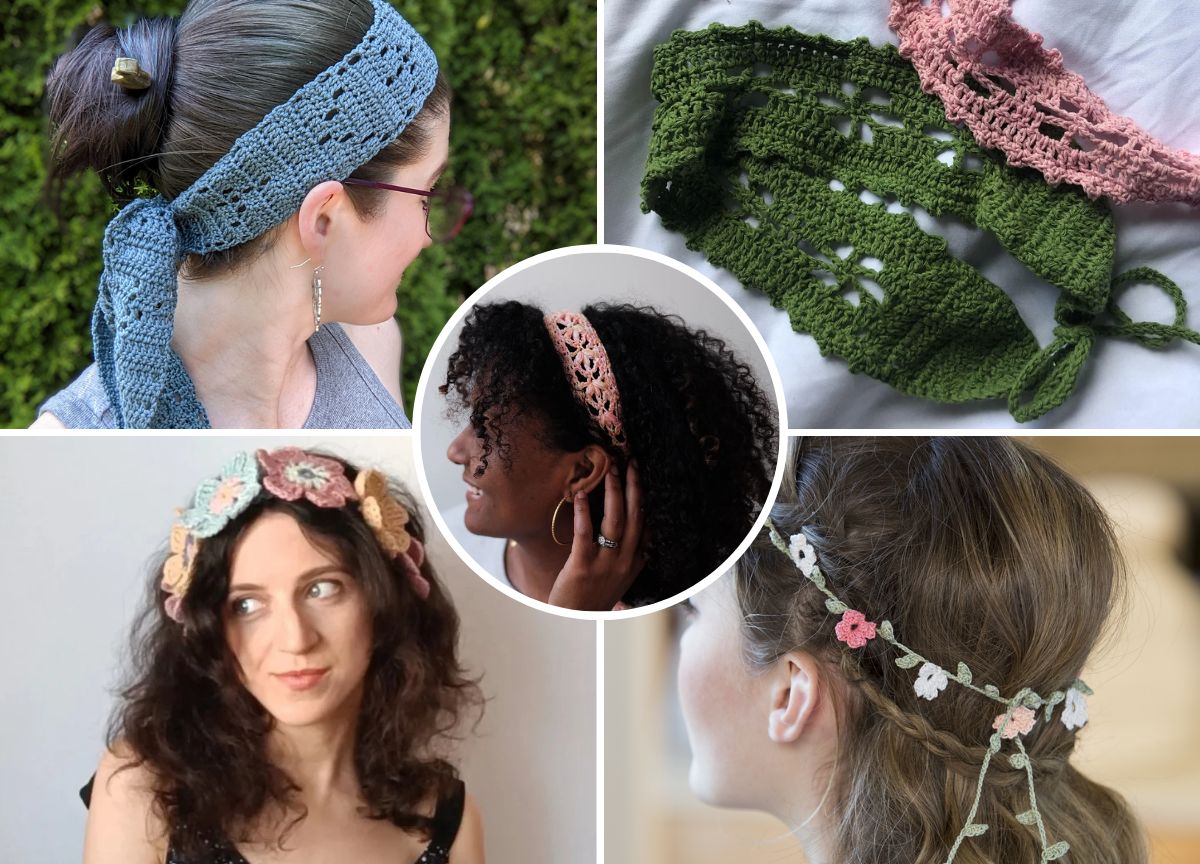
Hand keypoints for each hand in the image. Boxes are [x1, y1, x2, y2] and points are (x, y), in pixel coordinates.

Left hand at [548, 460, 644, 610]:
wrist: (575, 623)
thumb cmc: (593, 598)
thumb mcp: (619, 579)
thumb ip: (628, 559)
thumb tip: (637, 539)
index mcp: (636, 562)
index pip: (649, 525)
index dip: (649, 499)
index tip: (648, 476)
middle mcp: (626, 562)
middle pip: (636, 517)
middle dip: (635, 487)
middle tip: (631, 461)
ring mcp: (605, 565)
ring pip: (615, 522)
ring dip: (614, 492)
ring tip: (610, 469)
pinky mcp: (582, 567)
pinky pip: (585, 534)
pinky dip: (584, 512)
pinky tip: (579, 494)